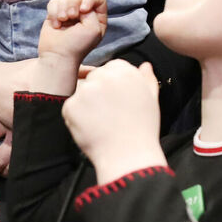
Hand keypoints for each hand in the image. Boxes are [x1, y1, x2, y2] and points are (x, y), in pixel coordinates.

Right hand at [33, 0, 107, 94]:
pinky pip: (53, 1)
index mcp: (97, 17)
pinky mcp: (55, 13)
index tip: (83, 11)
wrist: (58, 56)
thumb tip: (79, 2)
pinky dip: (53, 12)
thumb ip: (92, 10)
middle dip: (74, 2)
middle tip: (71, 17)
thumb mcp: (94, 29)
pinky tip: (56, 25)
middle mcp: (84, 12)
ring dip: (63, 5)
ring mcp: (69, 11)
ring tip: (63, 20)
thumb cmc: (77, 46)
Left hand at [62, 60, 166, 183]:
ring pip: (81, 92)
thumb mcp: (151, 100)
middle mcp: (104, 76)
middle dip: (98, 93)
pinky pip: (71, 108)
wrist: (128, 156)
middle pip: (94, 78)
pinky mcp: (71, 106)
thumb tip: (145, 66)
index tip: (118, 102)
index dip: (113, 86)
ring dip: (87, 105)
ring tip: (102, 123)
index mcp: (125, 71)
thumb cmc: (142, 130)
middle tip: (109, 114)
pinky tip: (92, 129)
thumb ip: (146, 79)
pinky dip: (77, 118)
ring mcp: (86, 91)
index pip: (111, 68)